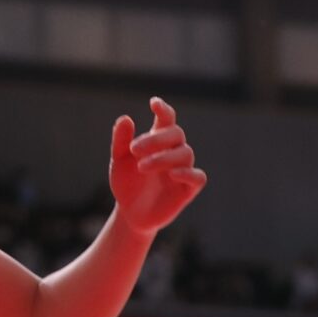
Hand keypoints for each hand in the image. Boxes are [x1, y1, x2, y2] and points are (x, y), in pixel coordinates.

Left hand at [108, 98, 206, 233]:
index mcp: (158, 142)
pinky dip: (188, 173)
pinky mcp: (187, 189)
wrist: (129, 213)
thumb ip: (121, 141)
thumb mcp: (119, 162)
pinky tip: (172, 173)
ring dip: (164, 157)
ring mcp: (182, 170)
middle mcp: (173, 153)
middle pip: (176, 134)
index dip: (164, 110)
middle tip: (134, 150)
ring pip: (185, 153)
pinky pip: (198, 177)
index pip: (167, 120)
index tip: (154, 103)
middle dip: (156, 139)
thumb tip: (125, 118)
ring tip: (142, 167)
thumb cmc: (127, 183)